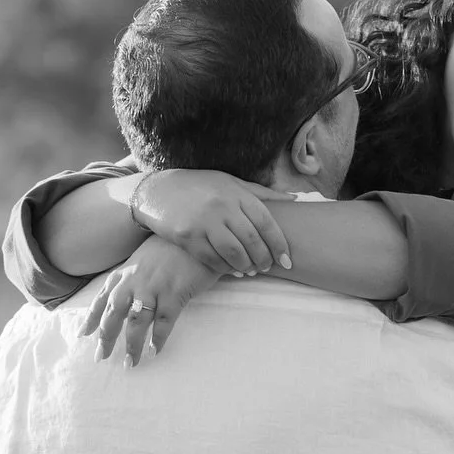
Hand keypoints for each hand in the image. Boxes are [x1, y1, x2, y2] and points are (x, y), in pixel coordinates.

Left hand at [82, 238, 217, 364]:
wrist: (195, 236)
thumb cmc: (169, 250)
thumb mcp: (142, 261)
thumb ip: (129, 278)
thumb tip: (120, 299)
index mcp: (124, 275)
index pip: (102, 300)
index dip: (92, 319)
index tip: (84, 335)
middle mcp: (134, 282)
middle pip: (114, 315)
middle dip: (106, 338)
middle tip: (101, 357)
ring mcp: (154, 288)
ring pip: (137, 322)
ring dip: (132, 345)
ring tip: (130, 363)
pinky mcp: (175, 294)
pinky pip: (163, 322)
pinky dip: (157, 339)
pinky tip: (154, 351)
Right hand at [130, 170, 293, 275]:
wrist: (157, 190)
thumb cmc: (201, 187)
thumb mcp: (232, 183)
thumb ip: (262, 194)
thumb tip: (296, 199)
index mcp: (236, 193)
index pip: (266, 222)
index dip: (279, 245)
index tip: (287, 261)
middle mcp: (222, 206)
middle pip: (252, 240)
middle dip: (263, 259)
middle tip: (267, 267)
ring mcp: (204, 222)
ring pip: (234, 252)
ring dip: (246, 266)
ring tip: (251, 270)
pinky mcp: (187, 236)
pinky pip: (212, 259)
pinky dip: (225, 268)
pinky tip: (232, 270)